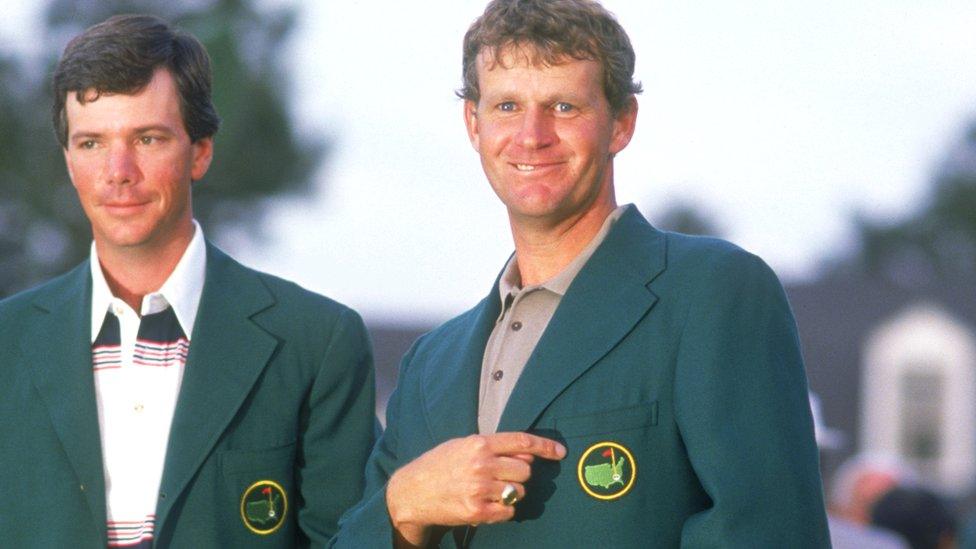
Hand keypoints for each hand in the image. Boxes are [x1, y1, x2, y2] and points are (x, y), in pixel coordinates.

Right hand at [386, 432, 565, 546]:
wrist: (411, 492)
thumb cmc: (439, 465)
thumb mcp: (463, 445)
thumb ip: (494, 447)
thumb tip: (527, 454)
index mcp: (479, 443)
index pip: (522, 441)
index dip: (546, 446)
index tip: (560, 451)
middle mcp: (481, 464)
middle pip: (526, 470)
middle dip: (519, 474)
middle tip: (502, 476)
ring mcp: (480, 489)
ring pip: (518, 492)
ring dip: (510, 493)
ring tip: (490, 491)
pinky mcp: (477, 511)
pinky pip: (509, 512)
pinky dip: (503, 510)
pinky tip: (487, 504)